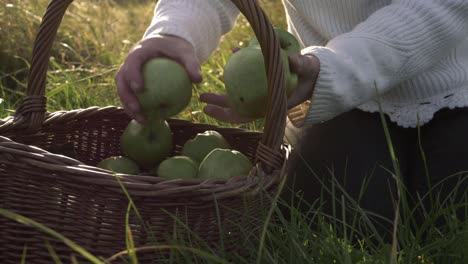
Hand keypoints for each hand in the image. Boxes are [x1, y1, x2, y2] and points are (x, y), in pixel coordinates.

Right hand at [115, 34, 201, 122]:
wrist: (167, 45)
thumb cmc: (176, 49)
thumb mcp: (186, 53)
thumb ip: (191, 64)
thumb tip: (199, 80)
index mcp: (139, 51)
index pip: (132, 62)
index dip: (132, 75)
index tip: (140, 89)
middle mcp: (129, 62)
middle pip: (121, 80)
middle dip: (126, 96)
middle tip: (138, 110)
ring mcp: (128, 73)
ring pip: (122, 91)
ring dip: (129, 107)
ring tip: (142, 120)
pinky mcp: (131, 82)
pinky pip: (131, 97)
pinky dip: (137, 109)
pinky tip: (149, 121)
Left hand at [200, 52, 319, 122]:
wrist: (314, 74)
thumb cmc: (311, 75)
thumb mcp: (308, 69)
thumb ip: (301, 65)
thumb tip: (292, 61)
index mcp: (270, 104)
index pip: (246, 115)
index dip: (227, 116)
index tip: (210, 111)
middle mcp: (262, 101)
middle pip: (237, 107)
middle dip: (218, 105)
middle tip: (202, 99)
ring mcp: (260, 94)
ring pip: (238, 95)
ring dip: (222, 92)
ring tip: (206, 88)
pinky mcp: (259, 84)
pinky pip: (244, 79)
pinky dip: (238, 69)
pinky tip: (234, 54)